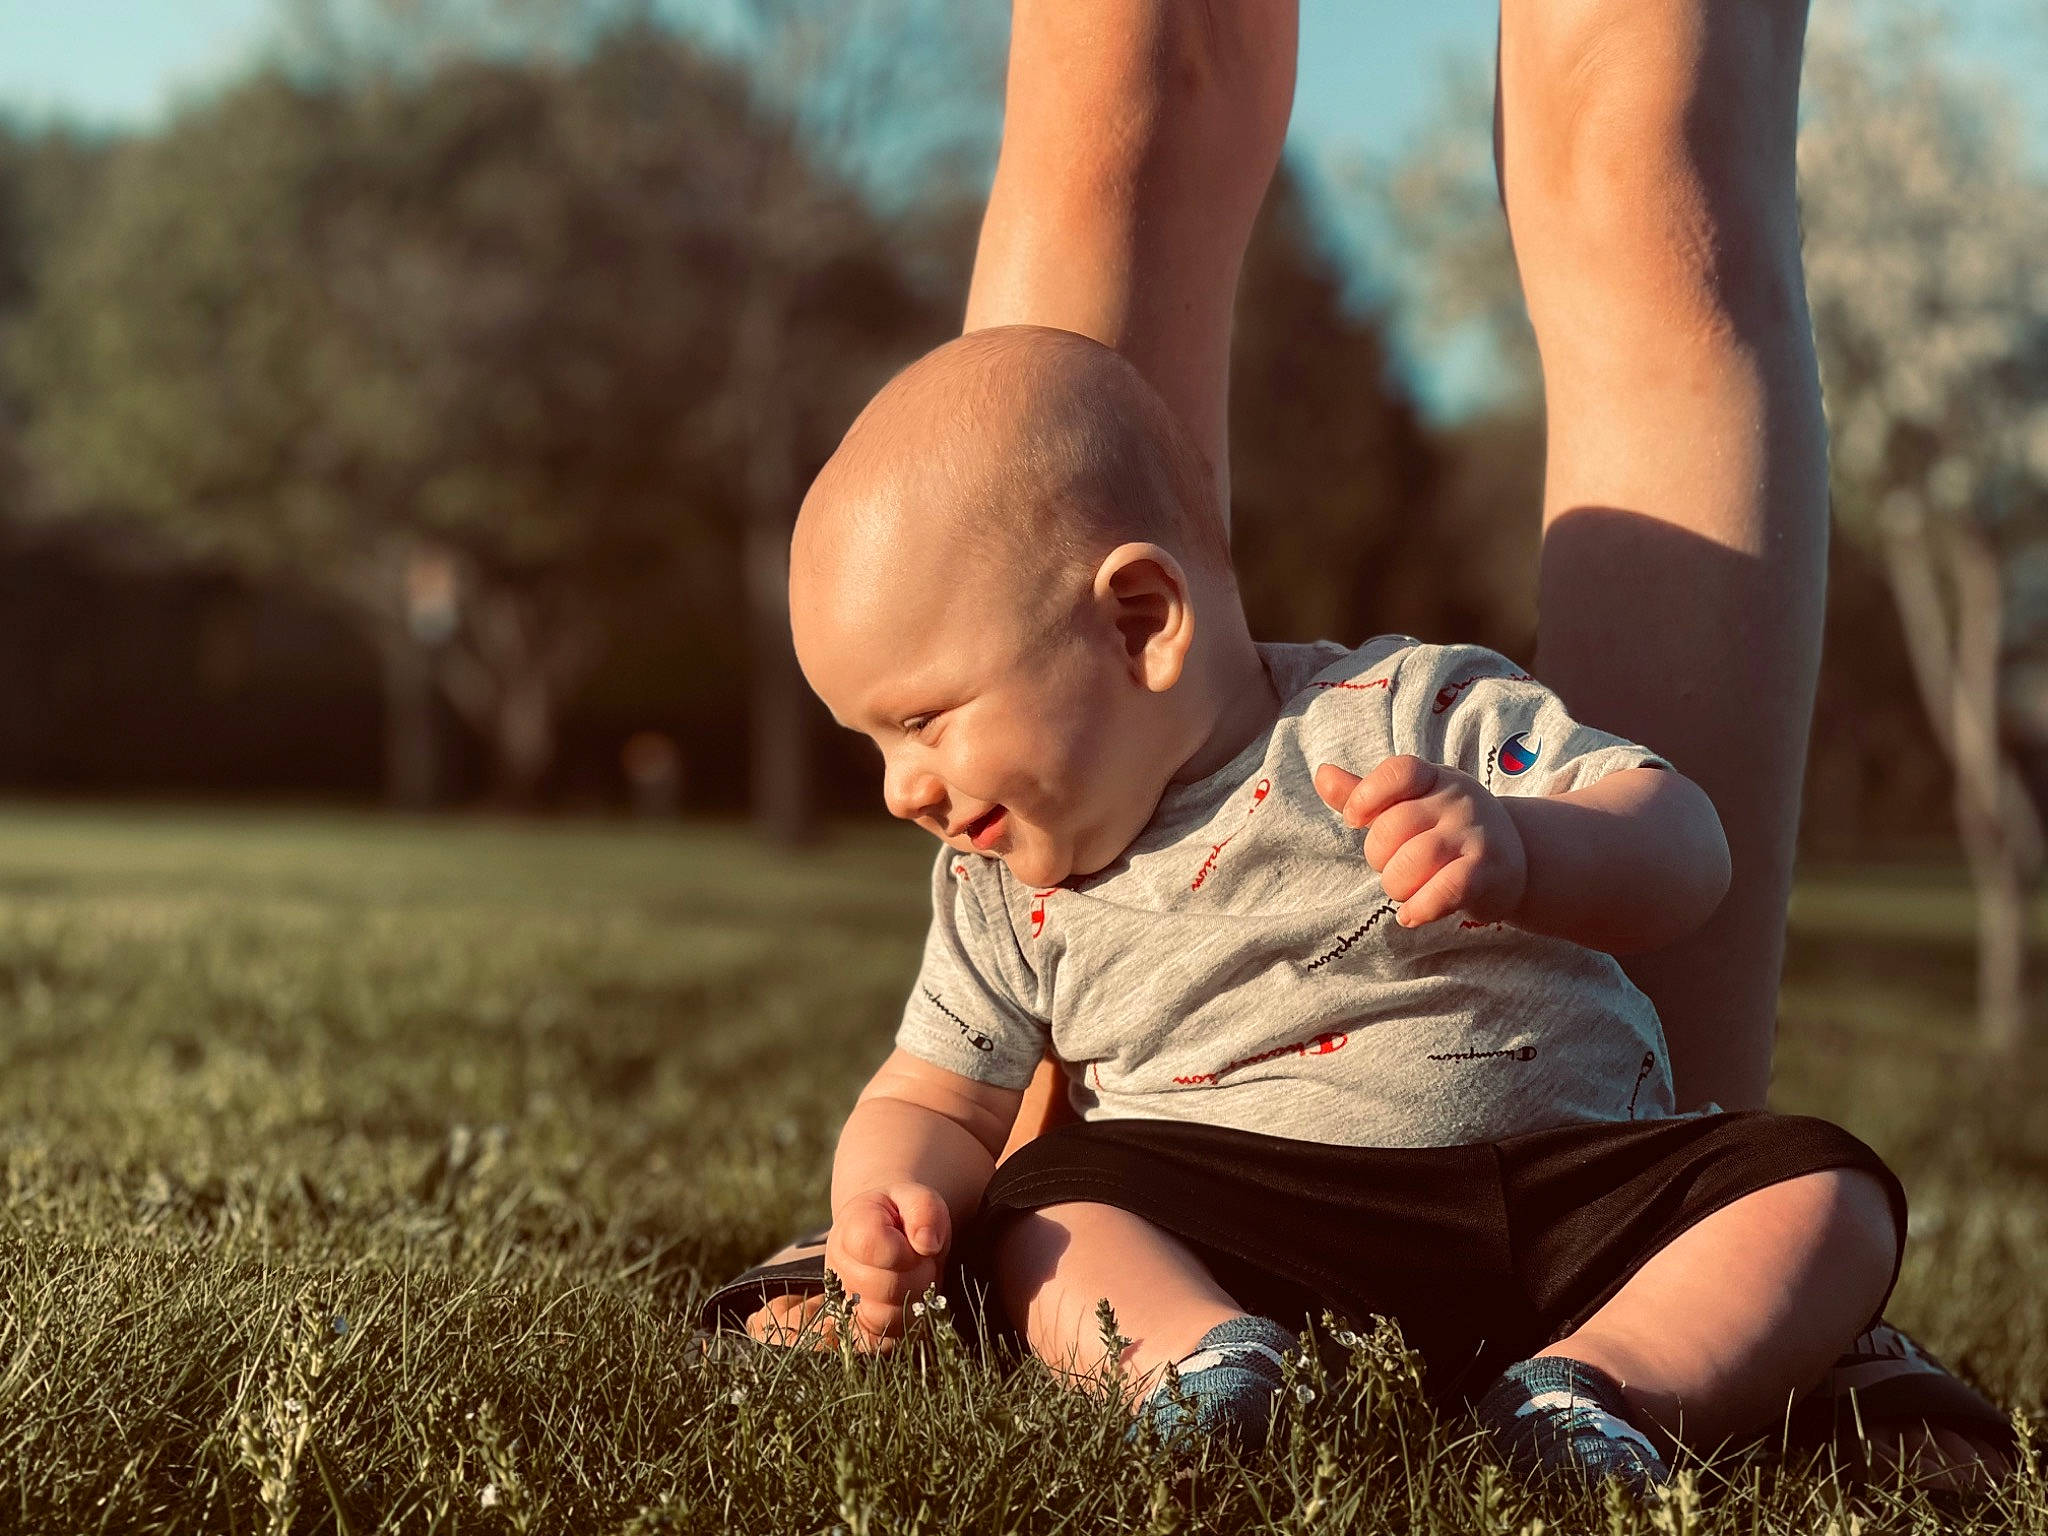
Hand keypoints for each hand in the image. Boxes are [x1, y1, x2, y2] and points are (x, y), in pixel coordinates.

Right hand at [823, 1182, 951, 1350]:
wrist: (887, 1233)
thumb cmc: (904, 1216)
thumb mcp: (918, 1198)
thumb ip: (924, 1210)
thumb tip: (927, 1244)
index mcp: (851, 1228)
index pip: (873, 1247)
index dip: (906, 1251)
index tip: (918, 1243)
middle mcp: (839, 1266)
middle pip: (883, 1287)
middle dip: (919, 1276)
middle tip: (924, 1263)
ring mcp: (842, 1300)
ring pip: (882, 1320)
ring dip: (914, 1304)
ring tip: (917, 1284)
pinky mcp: (853, 1328)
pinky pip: (876, 1343)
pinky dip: (901, 1330)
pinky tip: (910, 1307)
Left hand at [1314, 756, 1526, 927]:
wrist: (1516, 859)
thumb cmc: (1447, 831)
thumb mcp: (1411, 805)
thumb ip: (1366, 794)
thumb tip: (1322, 774)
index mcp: (1434, 779)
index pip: (1399, 772)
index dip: (1367, 796)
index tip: (1353, 819)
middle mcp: (1458, 801)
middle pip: (1395, 826)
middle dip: (1379, 855)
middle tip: (1392, 866)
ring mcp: (1475, 835)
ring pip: (1414, 861)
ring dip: (1397, 885)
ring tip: (1405, 890)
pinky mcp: (1487, 873)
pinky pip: (1445, 890)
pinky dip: (1420, 907)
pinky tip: (1410, 915)